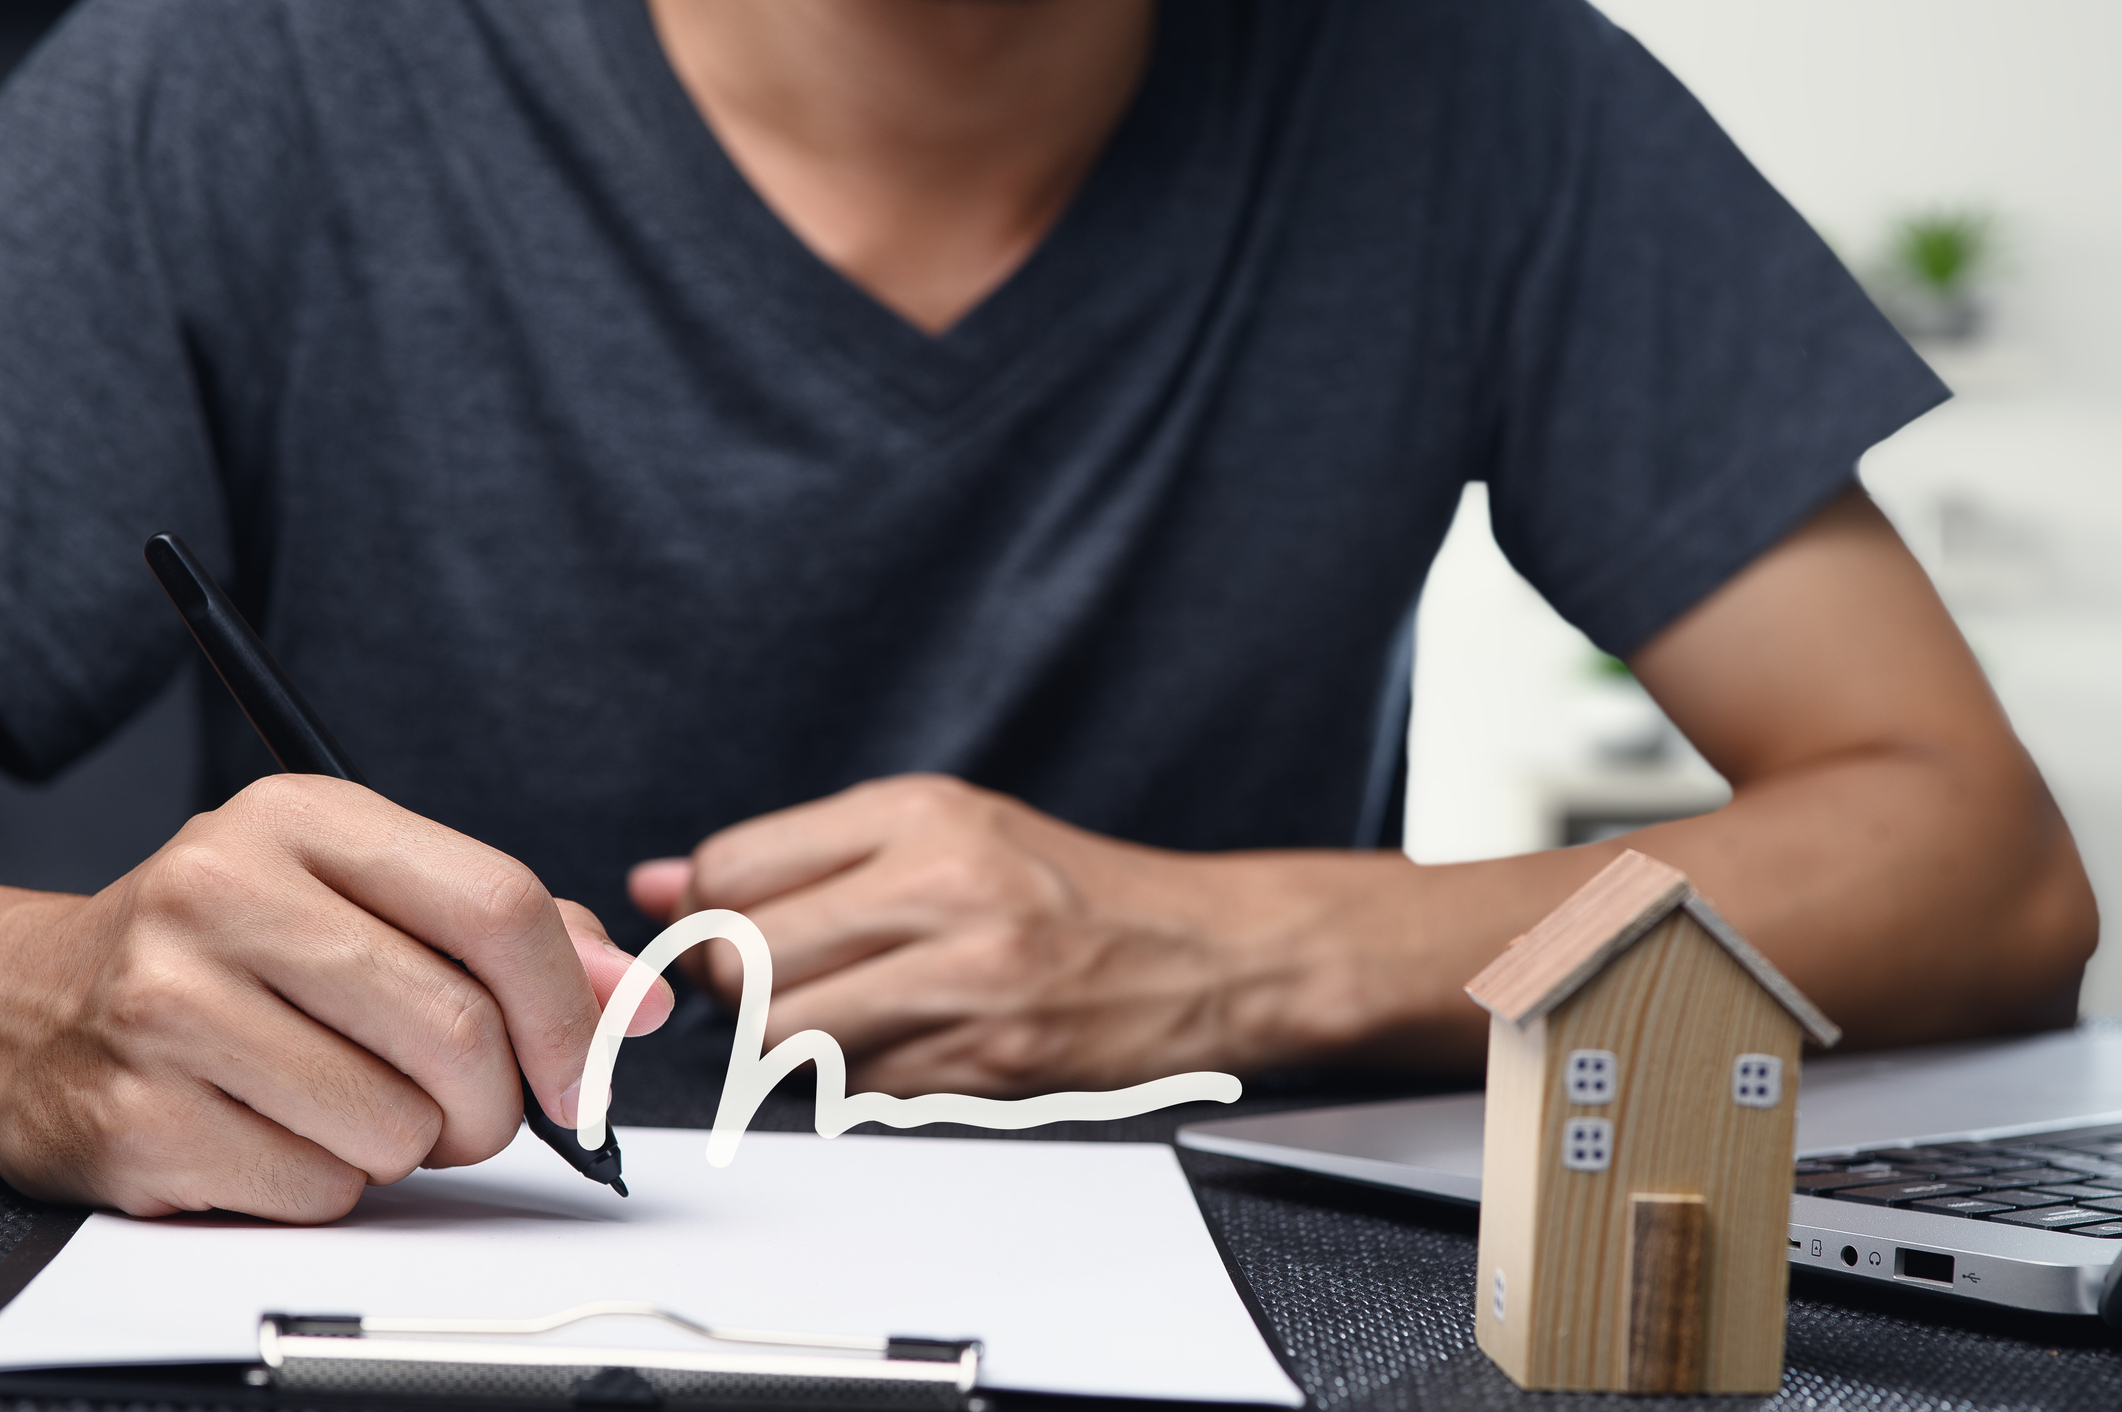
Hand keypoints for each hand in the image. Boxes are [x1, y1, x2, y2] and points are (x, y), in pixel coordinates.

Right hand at [0, 774, 672, 1222]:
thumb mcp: (364, 896)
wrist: (28, 1007)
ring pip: (396, 1124)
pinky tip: (278, 1132)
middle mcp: (227, 892)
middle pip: (458, 1027)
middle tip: (473, 1109)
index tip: (590, 1065)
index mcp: (306, 818)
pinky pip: (318, 1190)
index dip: (571, 1003)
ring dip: (408, 1147)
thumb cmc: (230, 949)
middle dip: (496, 1100)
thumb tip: (632, 999)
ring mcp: (171, 1004)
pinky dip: (329, 1185)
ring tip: (352, 1103)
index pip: (497, 904)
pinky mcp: (140, 1118)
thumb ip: (513, 936)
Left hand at [628, 775, 1468, 1095]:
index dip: (705, 914)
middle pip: (746, 962)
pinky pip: (853, 1092)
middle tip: (771, 987)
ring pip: (785, 1038)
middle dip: (735, 990)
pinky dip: (850, 1082)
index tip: (721, 931)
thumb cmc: (1073, 889)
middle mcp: (944, 887)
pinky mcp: (987, 1064)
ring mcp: (967, 981)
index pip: (735, 867)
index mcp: (924, 814)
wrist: (1210, 953)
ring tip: (837, 1018)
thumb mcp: (945, 829)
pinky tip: (896, 1049)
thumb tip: (660, 883)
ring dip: (785, 1045)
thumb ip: (800, 854)